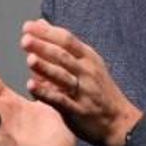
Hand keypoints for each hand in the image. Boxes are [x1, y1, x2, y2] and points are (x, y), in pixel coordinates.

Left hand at [20, 19, 142, 145]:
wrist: (119, 121)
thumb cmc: (98, 89)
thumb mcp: (86, 62)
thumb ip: (62, 44)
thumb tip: (40, 23)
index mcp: (87, 57)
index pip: (66, 40)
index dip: (47, 32)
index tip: (28, 26)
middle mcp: (87, 71)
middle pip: (63, 56)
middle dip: (44, 46)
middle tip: (25, 39)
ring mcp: (84, 91)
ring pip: (63, 76)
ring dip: (45, 67)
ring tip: (29, 59)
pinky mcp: (79, 110)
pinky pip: (60, 100)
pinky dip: (46, 93)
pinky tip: (31, 86)